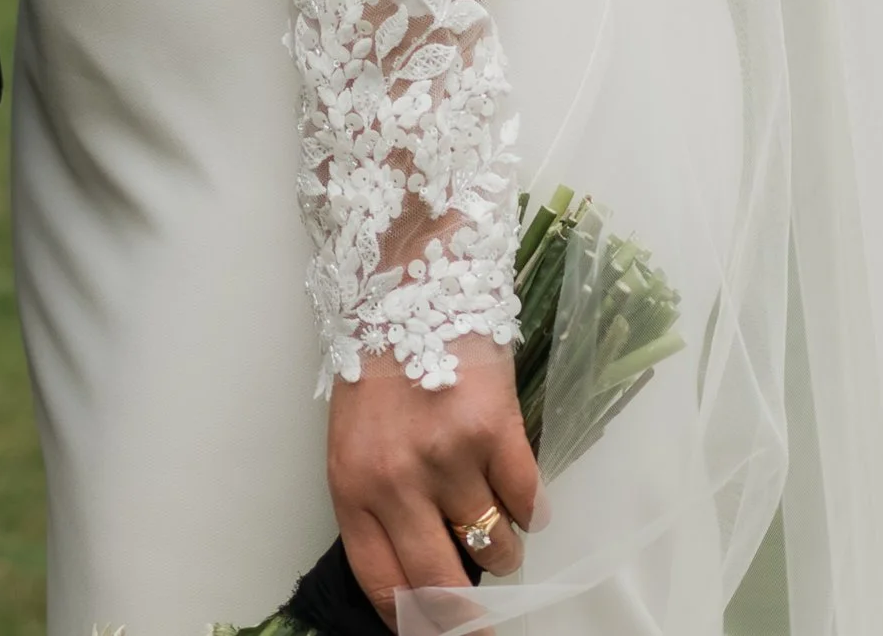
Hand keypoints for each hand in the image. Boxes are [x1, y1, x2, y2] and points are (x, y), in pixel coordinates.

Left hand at [328, 336, 539, 625]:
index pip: (385, 587)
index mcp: (352, 485)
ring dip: (503, 543)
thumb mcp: (357, 440)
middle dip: (470, 622)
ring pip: (497, 550)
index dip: (417, 625)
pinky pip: (529, 505)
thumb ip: (378, 507)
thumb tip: (421, 581)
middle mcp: (396, 480)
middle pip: (442, 589)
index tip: (438, 634)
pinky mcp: (495, 432)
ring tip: (490, 503)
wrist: (411, 281)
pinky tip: (511, 472)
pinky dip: (530, 503)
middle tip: (488, 627)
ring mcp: (447, 457)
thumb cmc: (380, 365)